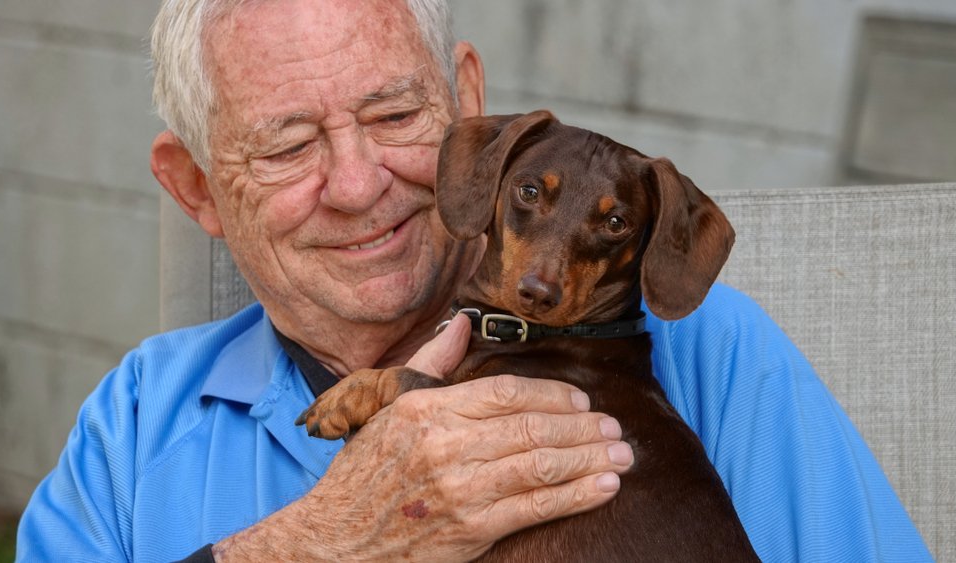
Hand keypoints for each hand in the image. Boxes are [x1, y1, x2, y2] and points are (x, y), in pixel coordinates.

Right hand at [213, 317, 632, 561]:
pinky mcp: (469, 528)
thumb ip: (431, 363)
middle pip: (531, 427)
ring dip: (589, 460)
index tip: (582, 400)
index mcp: (426, 408)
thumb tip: (462, 324)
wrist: (333, 543)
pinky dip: (573, 496)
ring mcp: (458, 487)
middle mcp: (443, 443)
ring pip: (540, 465)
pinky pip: (533, 507)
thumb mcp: (388, 409)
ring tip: (622, 458)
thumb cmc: (363, 475)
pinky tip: (602, 489)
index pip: (505, 391)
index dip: (553, 395)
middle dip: (583, 428)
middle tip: (615, 430)